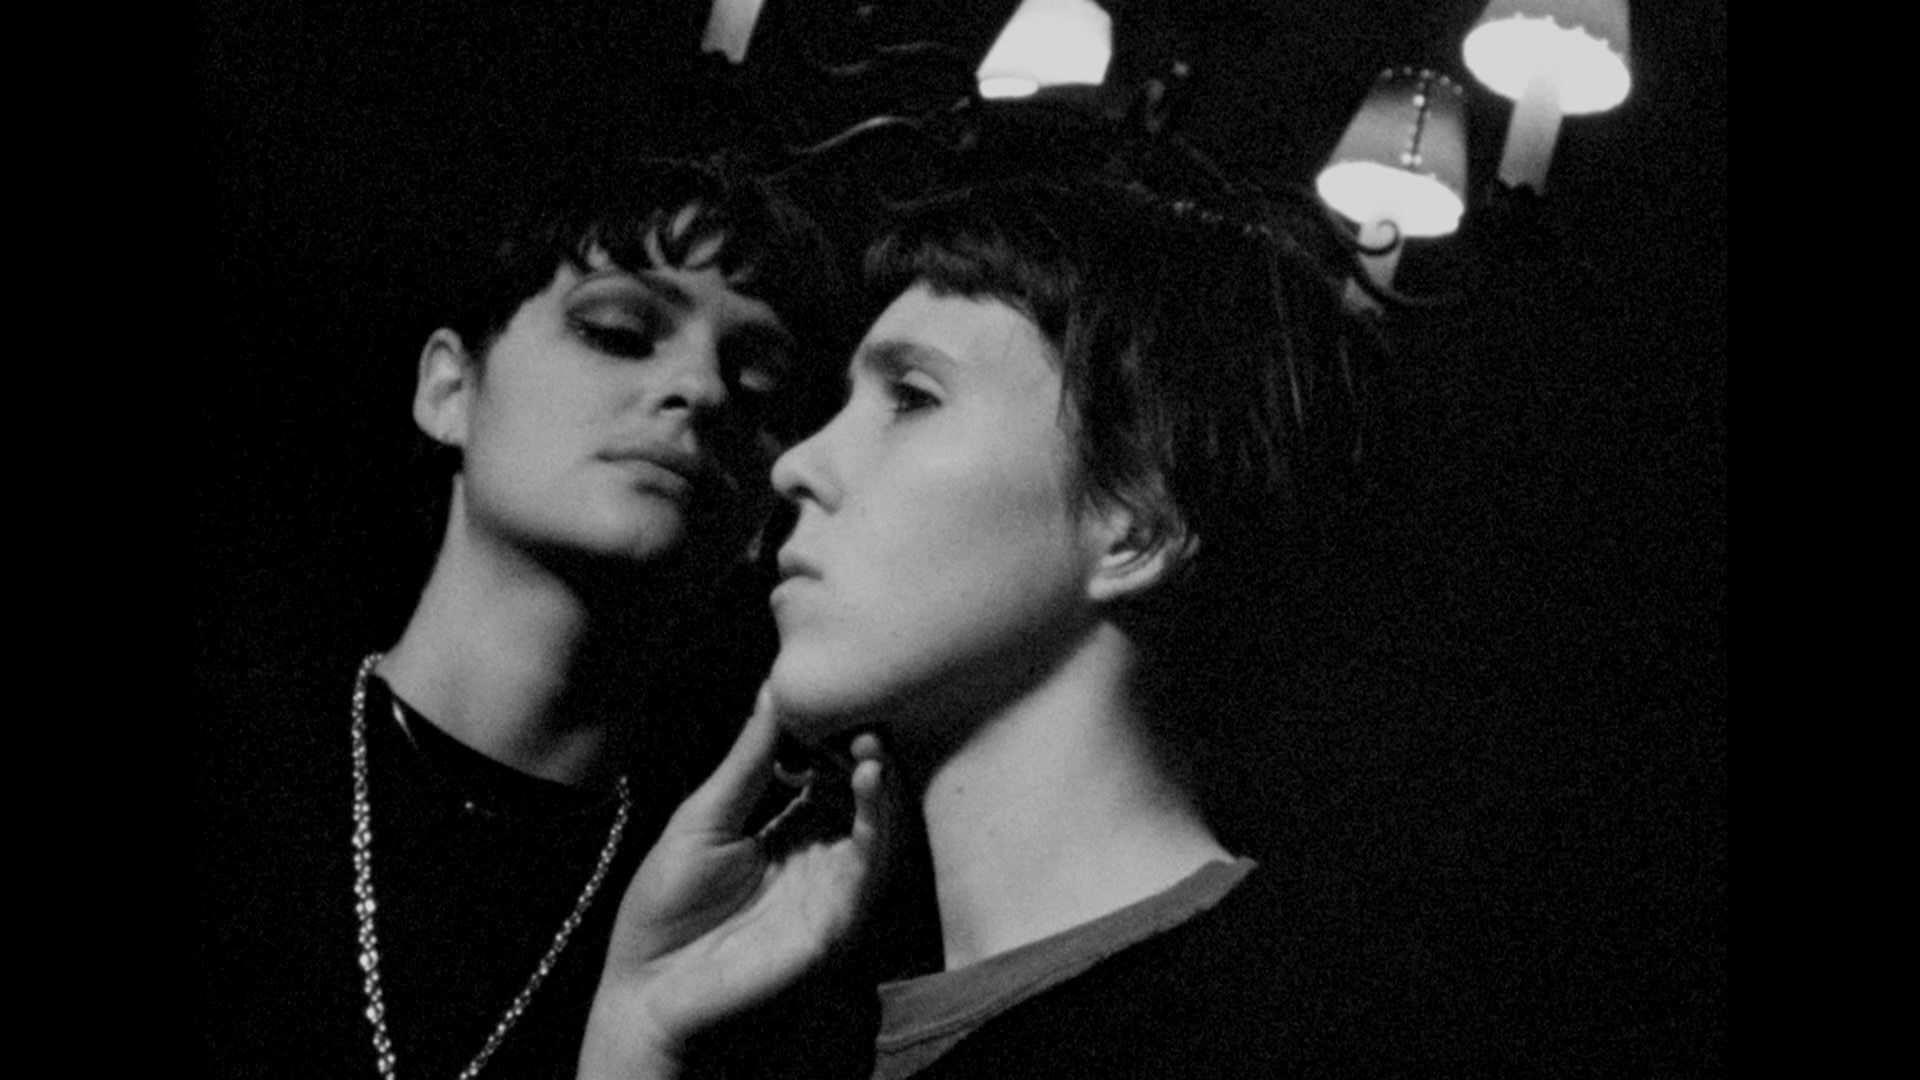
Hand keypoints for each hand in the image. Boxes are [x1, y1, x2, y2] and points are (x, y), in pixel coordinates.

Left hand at [578, 686, 892, 1079]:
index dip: (835, 736)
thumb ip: (748, 761)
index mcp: (786, 832)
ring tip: (869, 741)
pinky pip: (869, 866)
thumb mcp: (706, 816)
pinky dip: (875, 821)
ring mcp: (830, 889)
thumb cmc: (665, 906)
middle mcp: (817, 858)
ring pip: (876, 826)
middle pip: (859, 796)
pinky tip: (867, 781)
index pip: (828, 775)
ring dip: (879, 781)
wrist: (646, 984)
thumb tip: (775, 689)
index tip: (832, 694)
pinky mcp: (836, 920)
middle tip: (861, 710)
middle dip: (865, 751)